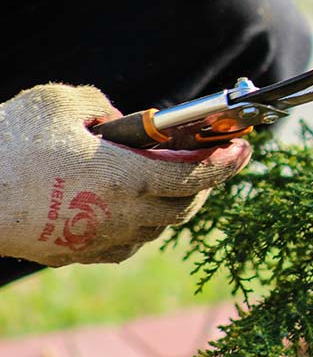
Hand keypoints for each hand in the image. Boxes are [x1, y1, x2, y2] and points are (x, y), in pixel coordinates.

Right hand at [0, 84, 249, 265]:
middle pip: (184, 207)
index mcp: (126, 178)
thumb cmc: (9, 142)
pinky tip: (134, 208)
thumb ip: (106, 106)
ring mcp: (96, 240)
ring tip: (177, 180)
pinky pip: (124, 244)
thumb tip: (125, 121)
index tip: (245, 149)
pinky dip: (141, 225)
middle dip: (206, 184)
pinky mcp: (72, 254)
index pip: (195, 176)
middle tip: (214, 161)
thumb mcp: (63, 102)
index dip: (226, 163)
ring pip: (156, 229)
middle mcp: (120, 216)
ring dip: (173, 205)